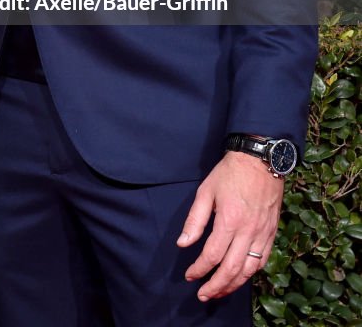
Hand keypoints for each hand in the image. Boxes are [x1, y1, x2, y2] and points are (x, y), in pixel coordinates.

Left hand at [178, 151, 283, 300]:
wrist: (260, 160)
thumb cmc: (229, 173)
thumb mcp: (206, 191)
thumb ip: (194, 219)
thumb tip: (183, 243)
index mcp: (229, 220)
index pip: (212, 255)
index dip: (199, 269)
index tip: (189, 275)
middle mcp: (248, 231)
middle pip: (232, 269)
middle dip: (216, 286)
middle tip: (203, 295)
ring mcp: (262, 233)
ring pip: (249, 269)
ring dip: (234, 285)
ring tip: (220, 291)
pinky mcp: (272, 233)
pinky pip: (263, 260)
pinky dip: (251, 273)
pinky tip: (240, 277)